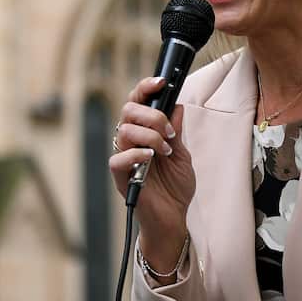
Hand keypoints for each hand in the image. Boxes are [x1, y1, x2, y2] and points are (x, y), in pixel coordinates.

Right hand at [109, 77, 194, 263]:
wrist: (173, 218)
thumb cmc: (175, 188)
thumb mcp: (182, 154)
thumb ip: (176, 130)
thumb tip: (177, 105)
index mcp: (143, 133)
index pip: (137, 101)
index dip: (146, 87)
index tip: (162, 82)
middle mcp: (130, 142)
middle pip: (128, 110)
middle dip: (153, 115)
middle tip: (170, 132)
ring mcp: (124, 158)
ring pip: (124, 130)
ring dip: (151, 136)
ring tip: (165, 151)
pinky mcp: (120, 177)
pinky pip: (118, 158)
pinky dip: (137, 154)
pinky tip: (152, 159)